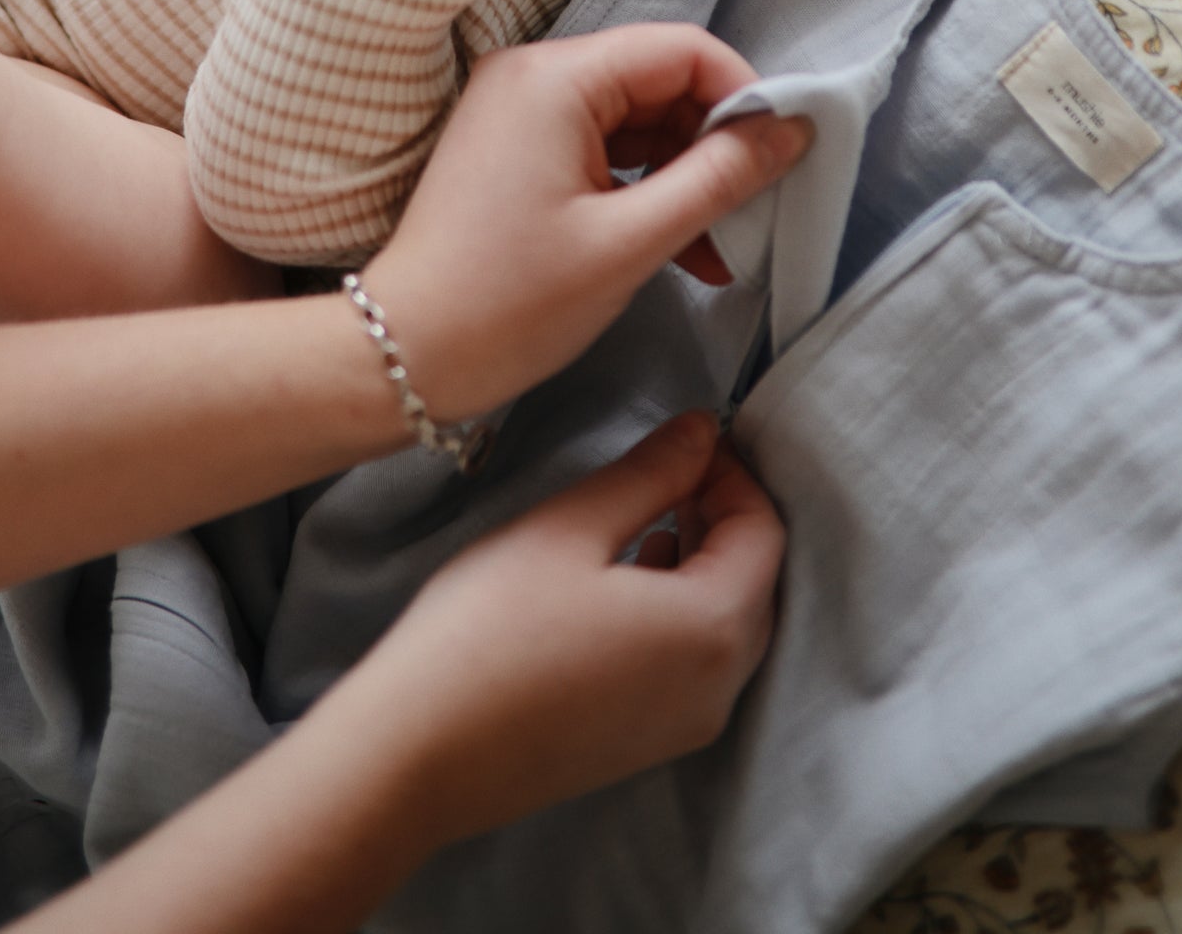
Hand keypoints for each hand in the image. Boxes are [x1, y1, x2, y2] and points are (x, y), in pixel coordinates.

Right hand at [325, 415, 782, 848]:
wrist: (417, 750)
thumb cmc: (490, 627)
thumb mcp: (570, 526)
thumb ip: (650, 473)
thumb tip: (705, 431)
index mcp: (713, 629)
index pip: (764, 532)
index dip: (733, 472)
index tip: (689, 438)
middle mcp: (718, 688)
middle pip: (756, 583)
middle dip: (723, 516)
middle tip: (671, 469)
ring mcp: (684, 727)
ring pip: (727, 627)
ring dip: (703, 563)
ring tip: (648, 516)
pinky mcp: (646, 747)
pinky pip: (694, 665)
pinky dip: (680, 610)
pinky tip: (624, 581)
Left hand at [359, 24, 809, 423]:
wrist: (404, 355)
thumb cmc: (509, 302)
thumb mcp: (631, 242)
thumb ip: (718, 179)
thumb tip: (788, 131)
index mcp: (555, 77)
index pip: (682, 50)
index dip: (745, 94)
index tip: (786, 152)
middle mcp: (533, 76)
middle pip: (660, 82)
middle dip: (716, 145)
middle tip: (756, 212)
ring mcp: (520, 113)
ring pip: (637, 122)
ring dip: (686, 178)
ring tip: (722, 250)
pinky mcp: (516, 152)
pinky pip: (603, 151)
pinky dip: (646, 192)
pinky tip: (682, 251)